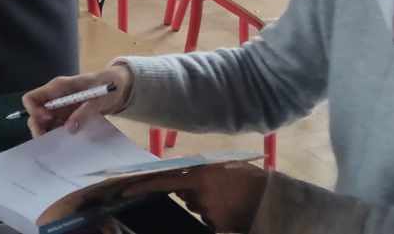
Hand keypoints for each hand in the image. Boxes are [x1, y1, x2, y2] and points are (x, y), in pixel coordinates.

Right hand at [21, 64, 131, 139]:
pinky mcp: (67, 118)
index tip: (47, 120)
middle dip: (38, 129)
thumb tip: (70, 128)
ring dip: (48, 136)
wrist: (118, 86)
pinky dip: (58, 137)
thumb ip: (85, 111)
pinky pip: (56, 129)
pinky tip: (68, 143)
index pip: (31, 99)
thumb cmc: (108, 86)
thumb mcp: (100, 98)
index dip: (34, 111)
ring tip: (60, 145)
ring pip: (43, 125)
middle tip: (51, 141)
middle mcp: (54, 99)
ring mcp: (60, 109)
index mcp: (58, 88)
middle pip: (34, 115)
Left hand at [119, 163, 268, 233]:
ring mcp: (207, 211)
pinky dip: (218, 216)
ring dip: (208, 204)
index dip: (142, 186)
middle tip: (217, 189)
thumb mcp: (222, 167)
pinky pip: (210, 221)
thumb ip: (199, 173)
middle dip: (193, 194)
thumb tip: (183, 180)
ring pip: (198, 208)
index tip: (124, 191)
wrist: (270, 197)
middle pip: (185, 196)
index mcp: (199, 175)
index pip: (163, 181)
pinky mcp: (216, 225)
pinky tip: (232, 209)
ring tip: (229, 197)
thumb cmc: (248, 177)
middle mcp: (199, 194)